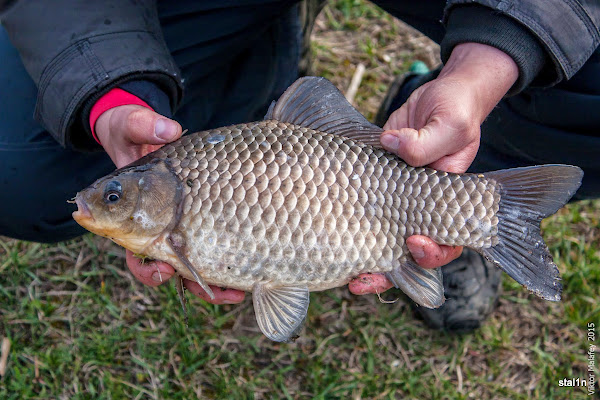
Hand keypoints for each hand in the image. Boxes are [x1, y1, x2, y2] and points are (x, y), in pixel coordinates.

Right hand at [95, 105, 245, 304]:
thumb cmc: (132, 132)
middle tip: (206, 286)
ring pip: (195, 267)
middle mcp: (157, 226)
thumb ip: (143, 126)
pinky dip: (230, 269)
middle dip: (186, 282)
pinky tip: (249, 280)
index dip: (146, 266)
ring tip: (236, 292)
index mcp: (134, 213)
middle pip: (167, 267)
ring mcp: (182, 226)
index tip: (163, 267)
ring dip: (213, 283)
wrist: (150, 133)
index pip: (135, 251)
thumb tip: (167, 130)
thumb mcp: (131, 125)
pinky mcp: (205, 221)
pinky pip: (217, 251)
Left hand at [349, 43, 517, 295]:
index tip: (413, 242)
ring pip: (382, 238)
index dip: (432, 252)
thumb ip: (427, 142)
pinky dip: (349, 224)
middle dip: (387, 270)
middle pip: (409, 252)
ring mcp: (396, 197)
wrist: (438, 96)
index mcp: (448, 201)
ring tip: (344, 274)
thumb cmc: (455, 110)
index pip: (447, 240)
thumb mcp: (449, 124)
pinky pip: (363, 210)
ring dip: (364, 258)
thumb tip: (394, 146)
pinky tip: (331, 231)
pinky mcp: (375, 184)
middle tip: (363, 279)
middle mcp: (421, 206)